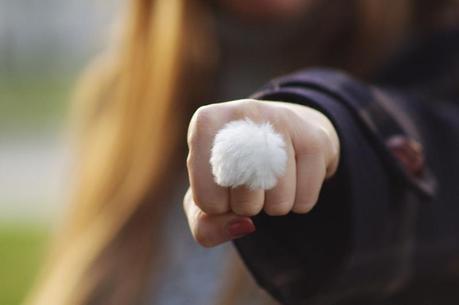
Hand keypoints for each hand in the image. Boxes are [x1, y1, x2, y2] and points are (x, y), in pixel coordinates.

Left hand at [183, 99, 339, 246]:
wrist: (281, 132)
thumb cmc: (233, 169)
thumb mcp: (207, 198)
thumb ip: (206, 226)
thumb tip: (245, 225)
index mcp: (205, 123)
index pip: (207, 200)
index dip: (216, 207)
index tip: (221, 185)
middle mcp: (243, 112)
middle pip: (244, 203)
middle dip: (247, 207)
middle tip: (249, 182)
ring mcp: (282, 121)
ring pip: (278, 202)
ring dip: (274, 206)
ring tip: (270, 178)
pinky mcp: (314, 138)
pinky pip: (305, 201)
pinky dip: (298, 202)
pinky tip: (293, 176)